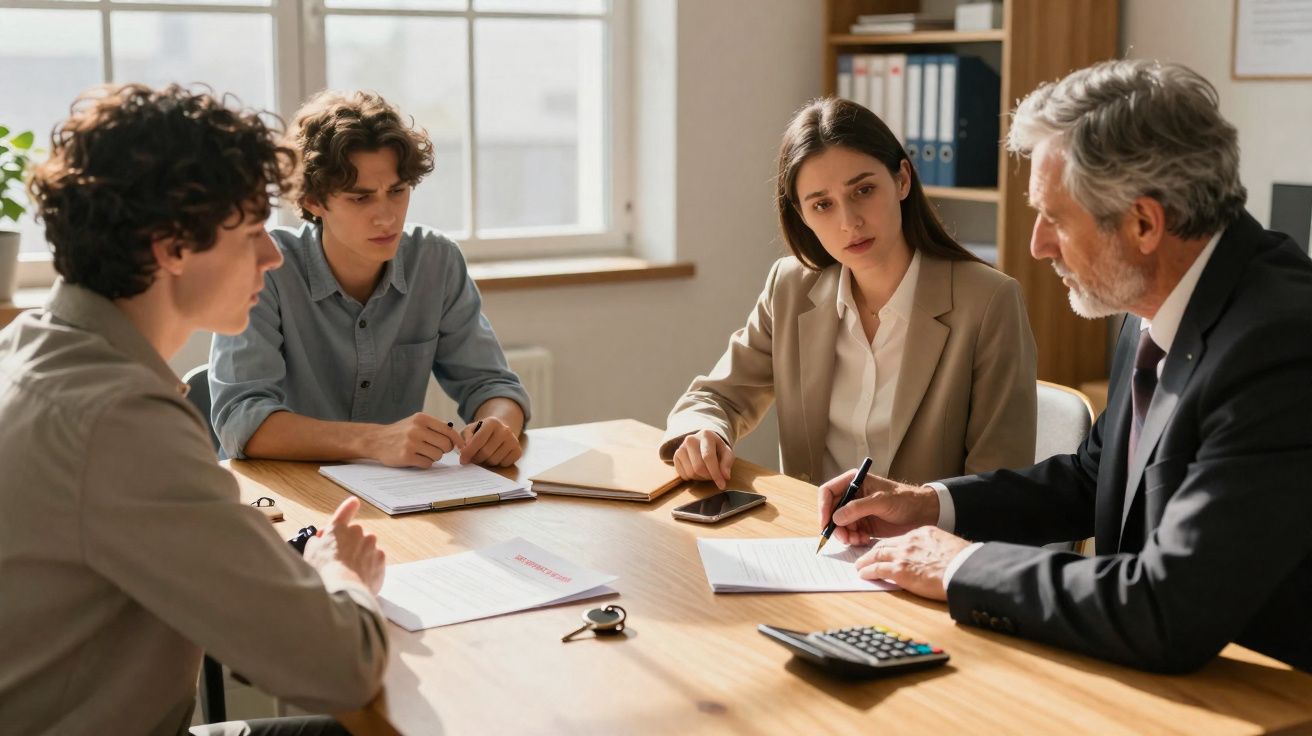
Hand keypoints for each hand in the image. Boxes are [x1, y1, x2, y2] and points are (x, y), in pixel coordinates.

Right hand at [304, 497, 386, 594]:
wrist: (342, 591)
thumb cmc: (323, 574)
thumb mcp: (310, 554)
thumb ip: (317, 541)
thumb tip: (322, 538)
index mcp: (337, 529)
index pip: (345, 511)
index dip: (349, 507)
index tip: (354, 503)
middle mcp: (356, 532)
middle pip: (356, 536)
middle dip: (351, 545)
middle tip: (341, 562)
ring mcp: (370, 544)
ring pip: (367, 548)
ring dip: (361, 557)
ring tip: (350, 573)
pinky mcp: (380, 558)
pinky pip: (376, 560)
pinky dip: (370, 567)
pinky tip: (359, 578)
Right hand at [362, 413, 463, 467]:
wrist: (376, 440)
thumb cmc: (400, 432)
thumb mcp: (416, 422)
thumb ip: (434, 427)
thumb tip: (456, 437)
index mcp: (421, 418)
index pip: (448, 430)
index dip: (457, 440)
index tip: (461, 446)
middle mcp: (416, 429)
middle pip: (445, 444)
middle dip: (443, 450)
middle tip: (435, 449)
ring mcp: (411, 443)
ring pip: (437, 455)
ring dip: (433, 457)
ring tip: (423, 453)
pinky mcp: (406, 456)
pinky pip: (427, 464)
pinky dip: (425, 463)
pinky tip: (416, 458)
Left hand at [459, 416, 522, 466]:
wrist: (500, 431)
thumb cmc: (482, 431)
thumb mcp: (470, 429)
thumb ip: (465, 437)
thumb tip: (465, 448)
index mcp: (492, 422)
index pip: (478, 440)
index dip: (468, 452)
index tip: (462, 460)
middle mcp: (505, 430)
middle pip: (486, 453)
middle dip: (476, 458)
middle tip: (473, 458)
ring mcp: (513, 440)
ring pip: (494, 460)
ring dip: (486, 462)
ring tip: (484, 455)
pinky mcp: (518, 451)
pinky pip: (504, 464)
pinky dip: (497, 464)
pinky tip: (495, 456)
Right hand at [672, 430, 734, 488]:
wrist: (703, 442)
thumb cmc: (716, 448)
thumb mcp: (726, 452)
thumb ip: (727, 463)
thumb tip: (725, 476)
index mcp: (706, 435)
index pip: (708, 457)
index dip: (715, 473)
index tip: (722, 485)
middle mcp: (690, 439)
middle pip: (698, 467)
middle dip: (708, 477)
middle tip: (714, 476)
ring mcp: (681, 448)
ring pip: (690, 473)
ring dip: (701, 478)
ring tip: (706, 472)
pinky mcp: (675, 456)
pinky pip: (683, 475)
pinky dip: (692, 478)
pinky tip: (697, 471)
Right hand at [817, 470, 939, 546]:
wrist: (922, 513)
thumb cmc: (905, 500)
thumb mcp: (881, 501)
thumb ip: (857, 508)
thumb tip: (836, 518)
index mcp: (854, 482)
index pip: (828, 492)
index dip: (823, 507)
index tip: (826, 523)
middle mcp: (852, 496)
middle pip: (831, 511)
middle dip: (835, 526)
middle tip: (843, 538)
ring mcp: (857, 511)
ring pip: (839, 525)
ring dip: (844, 535)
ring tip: (856, 540)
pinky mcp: (863, 524)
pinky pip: (850, 533)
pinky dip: (853, 539)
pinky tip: (863, 540)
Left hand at [853, 526, 970, 600]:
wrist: (965, 569)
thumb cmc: (963, 562)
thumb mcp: (949, 547)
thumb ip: (937, 549)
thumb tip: (937, 557)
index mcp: (923, 533)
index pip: (900, 539)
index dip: (890, 545)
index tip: (885, 551)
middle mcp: (910, 541)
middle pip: (884, 544)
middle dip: (873, 551)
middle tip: (865, 557)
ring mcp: (903, 555)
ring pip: (876, 555)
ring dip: (865, 561)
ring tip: (859, 566)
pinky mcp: (900, 570)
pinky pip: (877, 569)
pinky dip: (868, 571)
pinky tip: (863, 574)